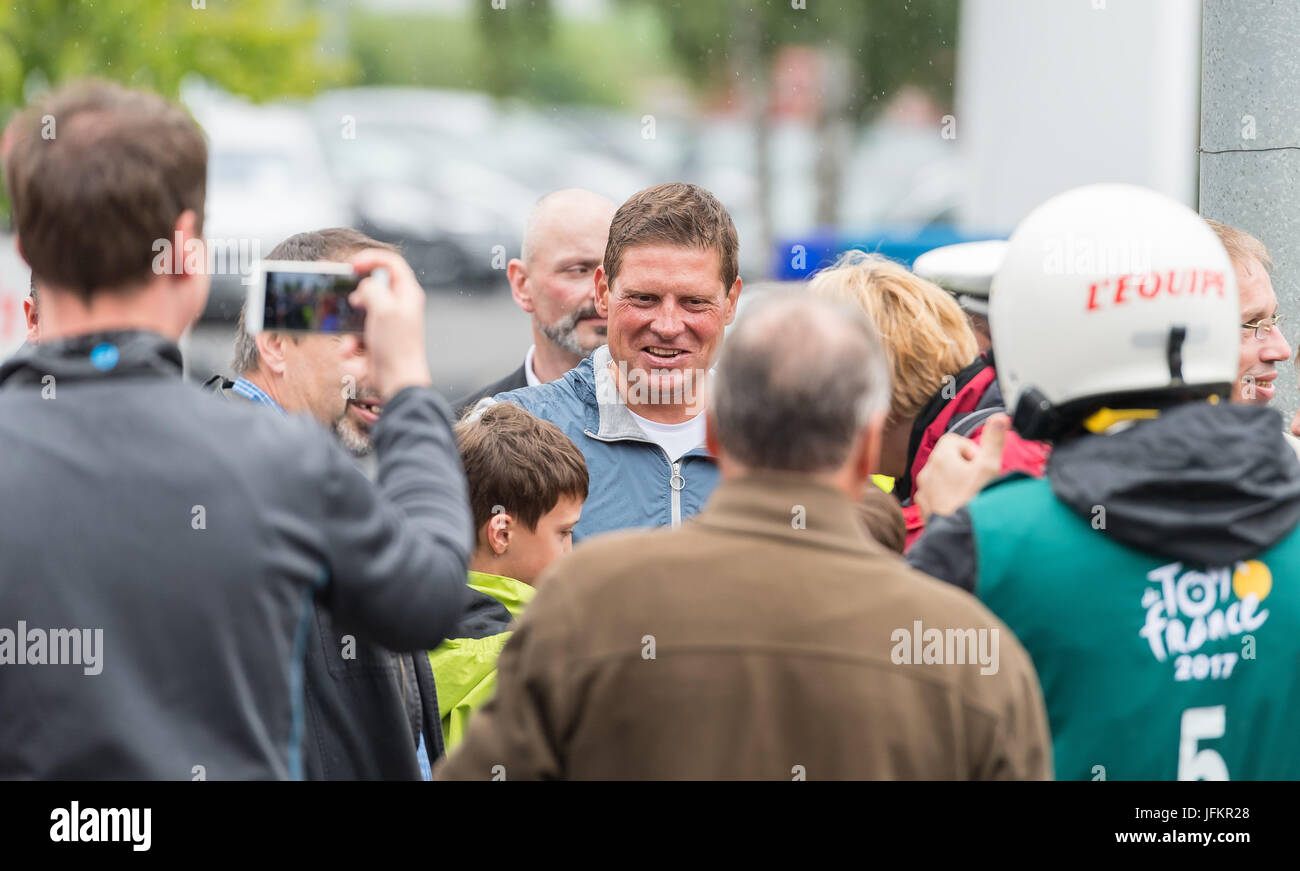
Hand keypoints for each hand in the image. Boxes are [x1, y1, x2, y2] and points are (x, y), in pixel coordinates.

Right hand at [348, 249, 432, 399]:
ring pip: (359, 313)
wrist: (397, 383)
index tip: (352, 265)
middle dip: (355, 296)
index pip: (391, 263)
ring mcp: (386, 325)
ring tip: (352, 343)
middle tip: (350, 301)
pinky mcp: (375, 341)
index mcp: (407, 295)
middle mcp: (399, 307)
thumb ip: (372, 289)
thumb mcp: (383, 309)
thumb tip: (365, 288)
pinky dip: (350, 345)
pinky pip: (355, 336)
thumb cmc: (396, 347)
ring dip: (349, 328)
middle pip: (373, 287)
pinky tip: (352, 355)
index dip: (370, 258)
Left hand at [914, 413, 1008, 521]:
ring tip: (970, 494)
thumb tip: (1000, 417)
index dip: (970, 449)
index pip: (953, 439)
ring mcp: (923, 490)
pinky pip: (935, 493)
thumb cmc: (975, 501)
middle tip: (978, 480)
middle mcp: (927, 471)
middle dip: (964, 465)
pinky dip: (946, 495)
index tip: (980, 464)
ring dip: (955, 480)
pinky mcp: (922, 506)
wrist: (960, 537)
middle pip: (947, 457)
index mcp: (940, 458)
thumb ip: (994, 440)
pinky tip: (959, 505)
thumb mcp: (990, 468)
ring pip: (940, 476)